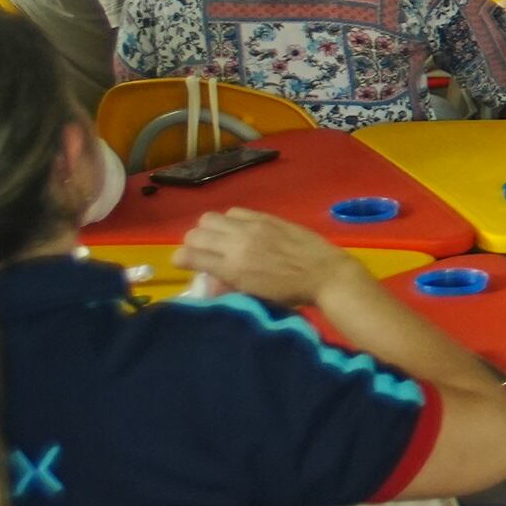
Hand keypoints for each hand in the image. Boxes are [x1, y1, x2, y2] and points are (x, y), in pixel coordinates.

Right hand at [172, 209, 358, 307]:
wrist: (325, 274)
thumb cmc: (290, 293)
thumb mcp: (252, 295)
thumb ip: (226, 285)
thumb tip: (207, 281)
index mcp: (232, 268)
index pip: (187, 256)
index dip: (181, 260)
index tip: (187, 264)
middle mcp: (237, 244)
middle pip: (194, 233)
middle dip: (194, 243)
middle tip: (205, 252)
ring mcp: (252, 227)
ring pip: (210, 218)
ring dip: (210, 228)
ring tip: (222, 238)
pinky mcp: (267, 217)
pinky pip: (235, 211)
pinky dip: (231, 220)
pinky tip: (240, 229)